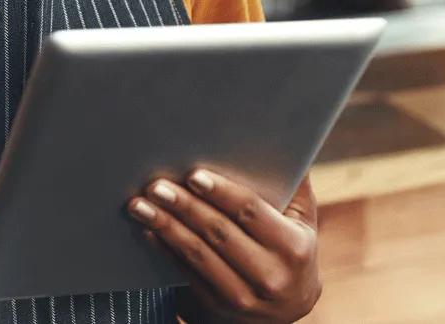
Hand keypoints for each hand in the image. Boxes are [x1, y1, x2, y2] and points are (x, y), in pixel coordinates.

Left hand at [128, 170, 320, 323]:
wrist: (285, 313)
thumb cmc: (292, 252)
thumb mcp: (303, 222)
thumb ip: (295, 186)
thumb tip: (285, 139)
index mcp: (293, 248)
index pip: (251, 212)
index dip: (221, 192)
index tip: (194, 175)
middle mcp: (270, 276)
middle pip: (219, 233)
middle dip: (184, 206)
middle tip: (157, 185)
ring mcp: (242, 297)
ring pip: (197, 255)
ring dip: (165, 227)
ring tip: (140, 204)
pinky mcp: (217, 306)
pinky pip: (186, 273)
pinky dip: (164, 249)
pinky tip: (148, 230)